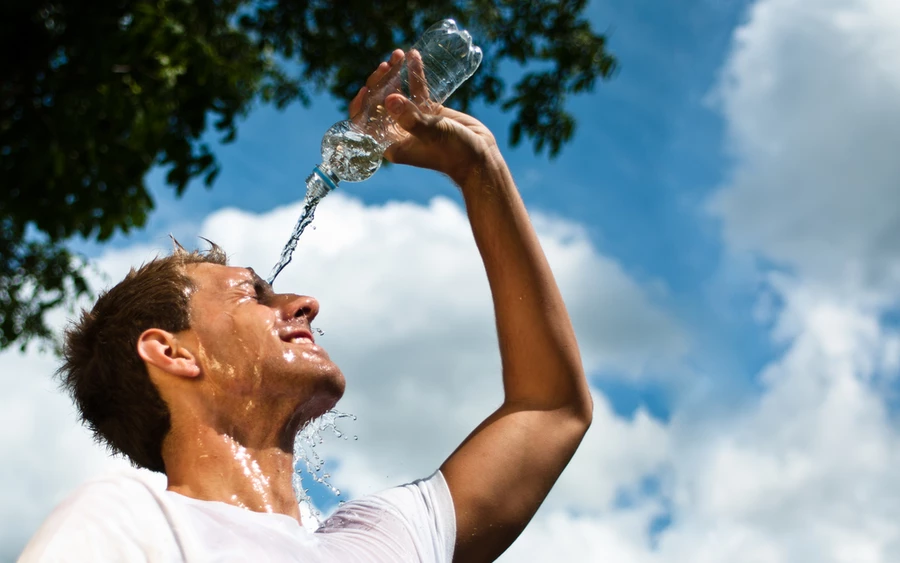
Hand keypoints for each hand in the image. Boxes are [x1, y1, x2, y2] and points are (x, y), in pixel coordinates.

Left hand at [348, 49, 500, 184]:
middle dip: (379, 83)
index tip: (365, 89)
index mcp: (392, 143)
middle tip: (386, 65)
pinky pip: (417, 91)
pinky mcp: (429, 112)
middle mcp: (399, 132)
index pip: (366, 124)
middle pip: (380, 104)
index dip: (361, 106)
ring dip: (395, 74)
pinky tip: (414, 56)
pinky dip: (414, 74)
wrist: (480, 158)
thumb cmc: (454, 153)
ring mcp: (414, 121)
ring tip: (398, 55)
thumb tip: (390, 99)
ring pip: (397, 94)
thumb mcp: (432, 134)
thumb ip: (411, 118)